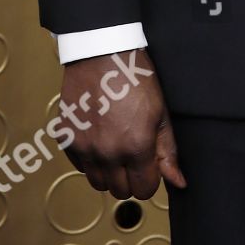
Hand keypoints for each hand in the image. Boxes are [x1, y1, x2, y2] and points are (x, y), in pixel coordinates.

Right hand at [59, 47, 186, 197]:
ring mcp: (84, 148)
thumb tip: (178, 183)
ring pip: (98, 184)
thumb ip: (168, 151)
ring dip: (109, 172)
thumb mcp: (160, 111)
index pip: (144, 189)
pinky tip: (98, 136)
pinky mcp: (66, 139)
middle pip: (120, 191)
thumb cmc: (135, 77)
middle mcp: (107, 153)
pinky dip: (89, 159)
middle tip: (132, 151)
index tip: (149, 161)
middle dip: (130, 177)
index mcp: (136, 146)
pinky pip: (80, 166)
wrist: (101, 52)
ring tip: (115, 144)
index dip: (150, 177)